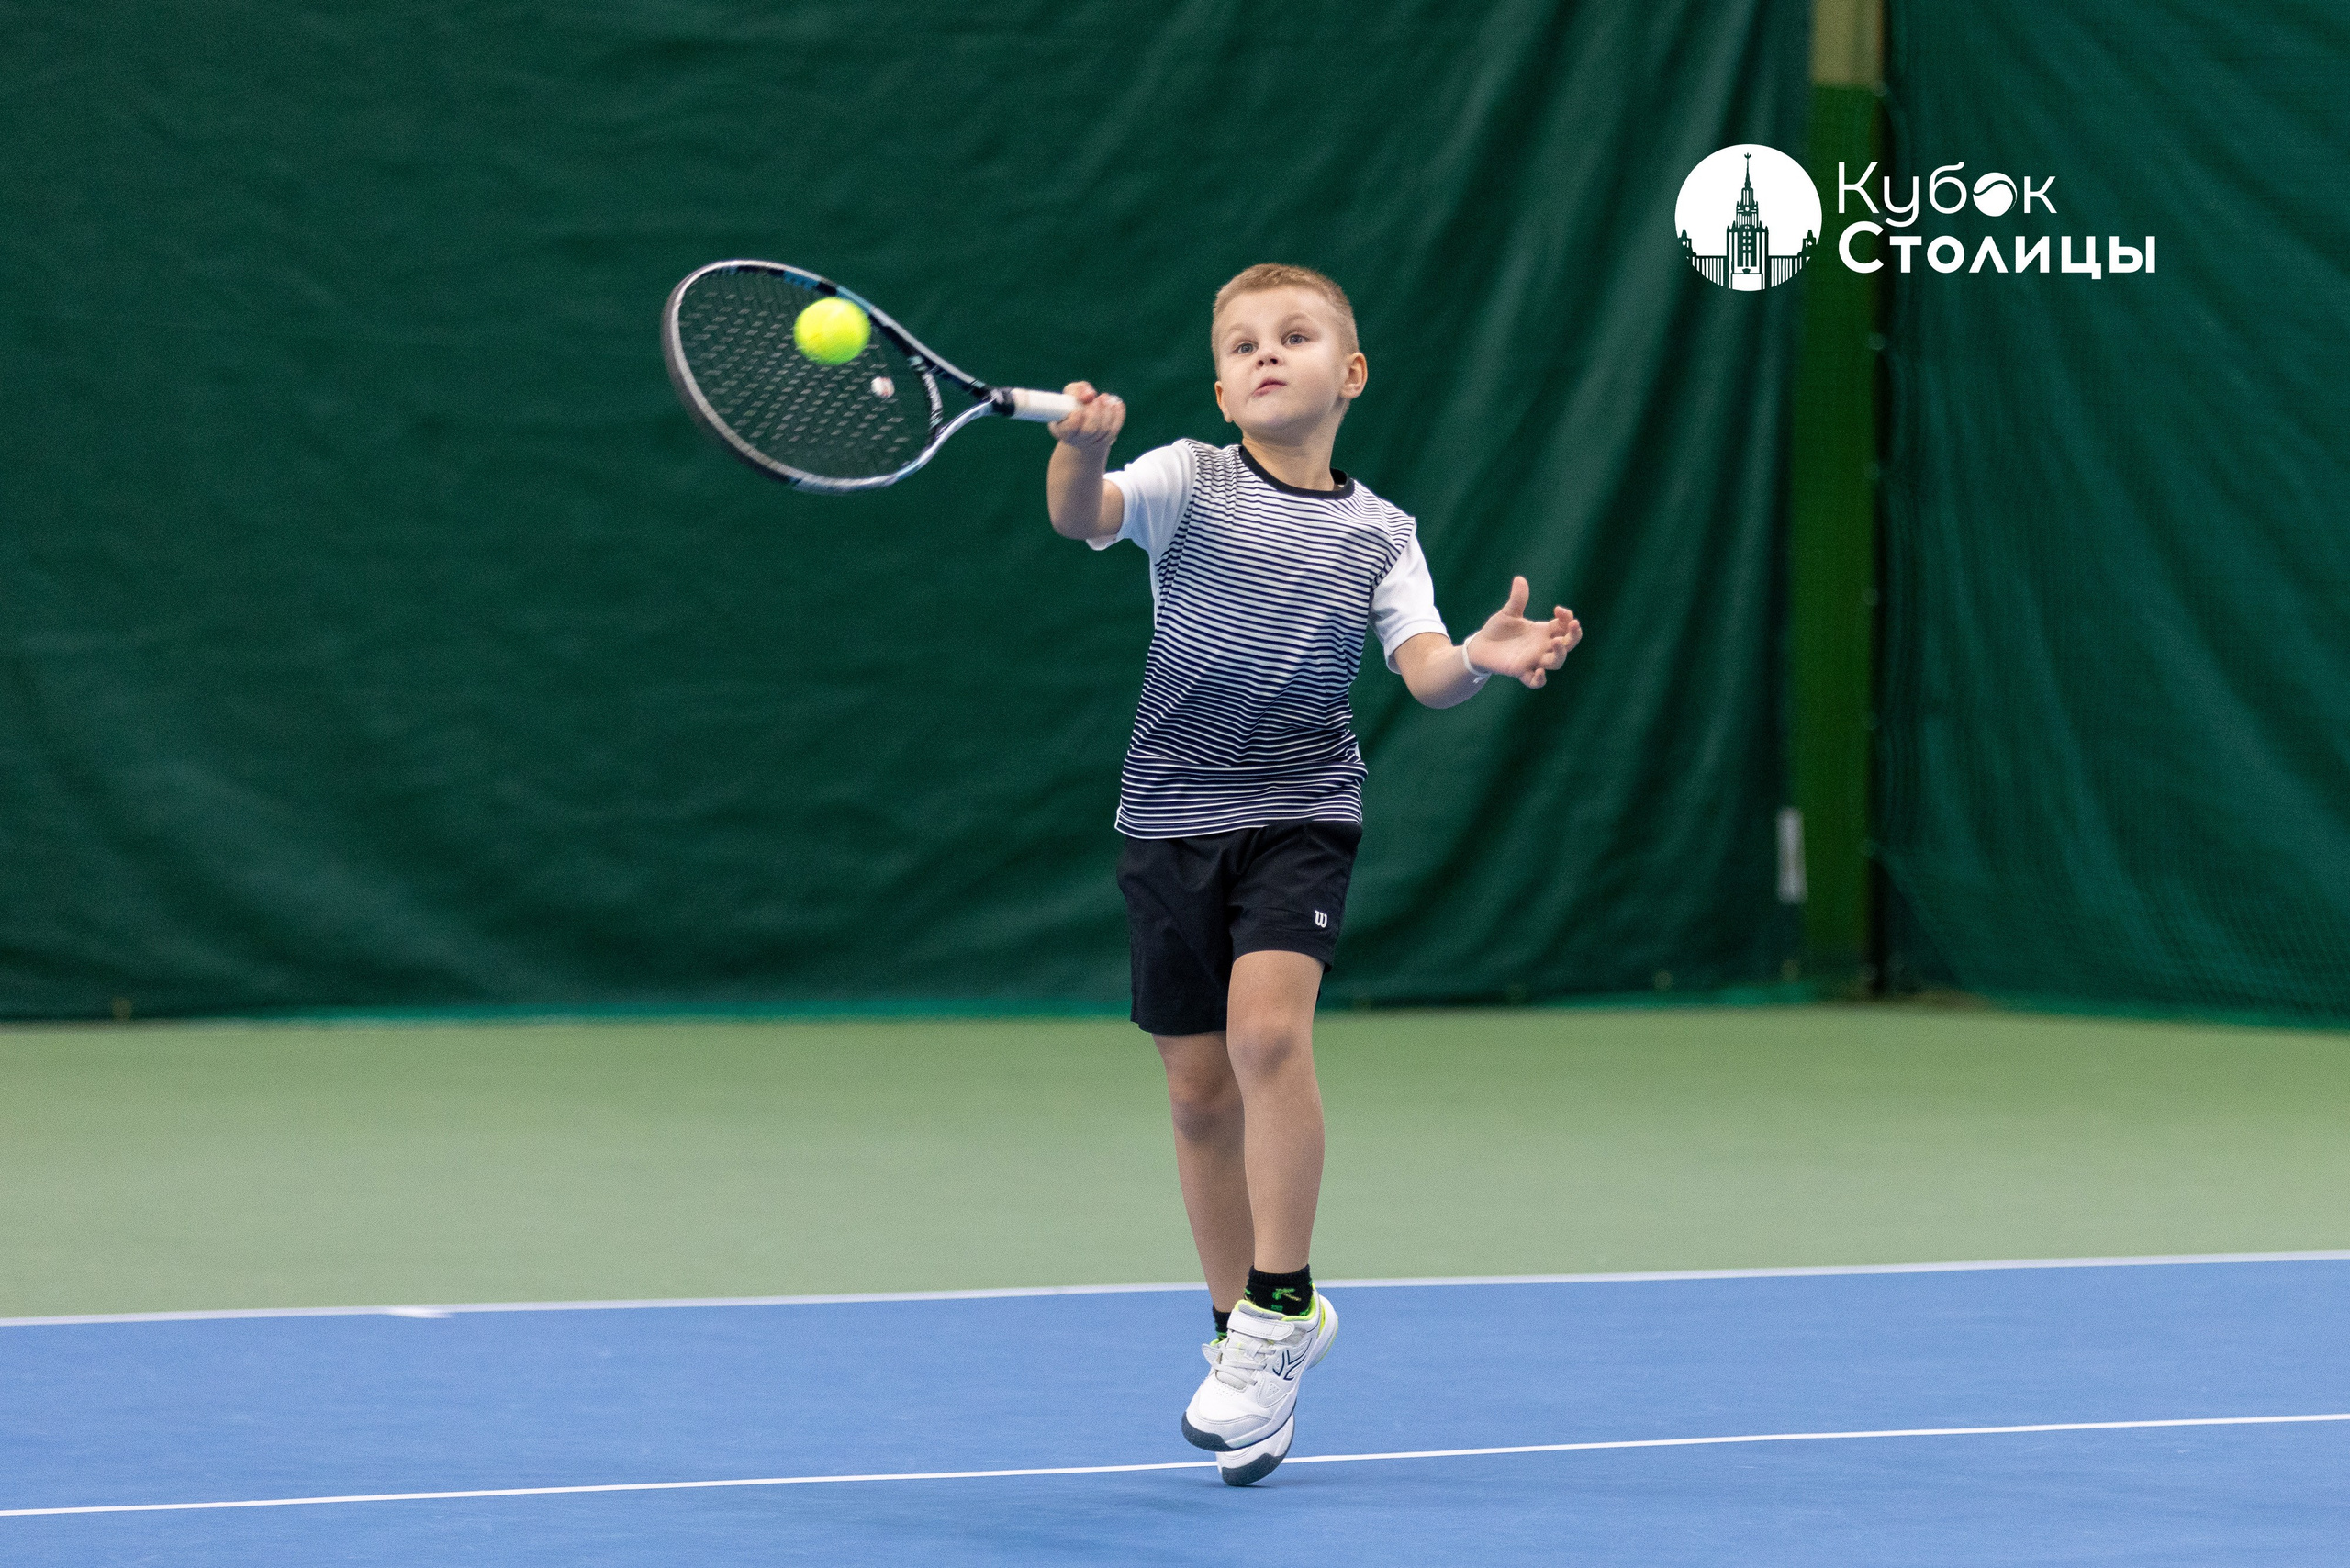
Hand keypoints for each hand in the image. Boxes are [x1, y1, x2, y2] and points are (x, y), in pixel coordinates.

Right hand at [1049, 381, 1122, 453]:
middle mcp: (1075, 440)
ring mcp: (1090, 443)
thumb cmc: (1073, 403)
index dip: (1077, 416)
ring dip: (1107, 412)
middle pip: (1089, 431)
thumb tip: (1089, 395)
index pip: (1070, 427)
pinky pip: (1113, 431)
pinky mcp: (1104, 441)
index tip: (1082, 402)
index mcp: (1061, 430)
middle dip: (1096, 413)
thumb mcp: (1070, 393)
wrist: (1081, 419)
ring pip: (1103, 430)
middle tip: (1099, 399)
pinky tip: (1117, 404)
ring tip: (1106, 398)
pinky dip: (1118, 416)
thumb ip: (1076, 390)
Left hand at [1463, 576, 1581, 688]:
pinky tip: (1539, 672)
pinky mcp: (1520, 671)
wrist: (1480, 646)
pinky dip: (1539, 679)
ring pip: (1556, 662)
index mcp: (1543, 631)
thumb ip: (1517, 599)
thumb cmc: (1498, 629)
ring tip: (1555, 643)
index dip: (1568, 618)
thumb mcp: (1508, 613)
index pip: (1565, 626)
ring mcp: (1533, 660)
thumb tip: (1519, 579)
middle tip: (1574, 624)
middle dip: (1574, 636)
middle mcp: (1542, 647)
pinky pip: (1534, 681)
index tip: (1558, 609)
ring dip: (1560, 654)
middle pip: (1567, 644)